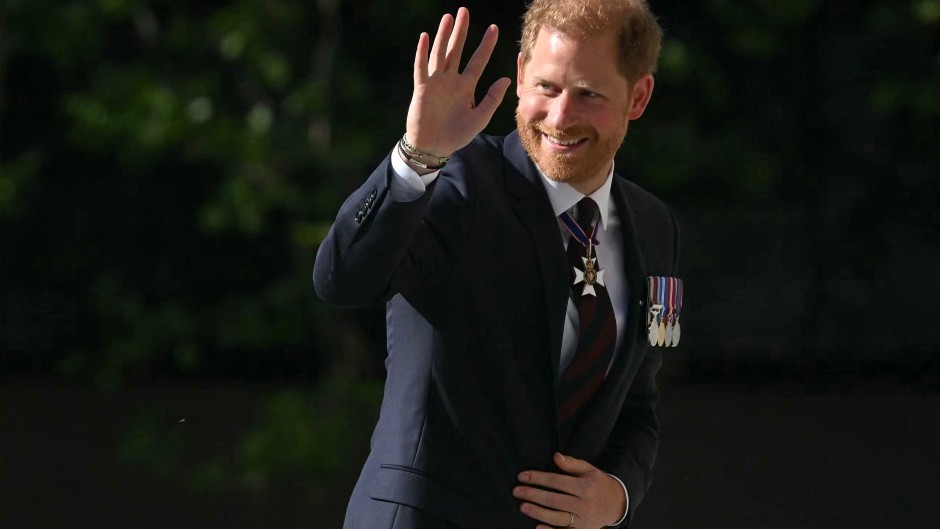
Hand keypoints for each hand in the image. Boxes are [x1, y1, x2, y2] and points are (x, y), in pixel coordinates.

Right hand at [405, 7, 511, 158]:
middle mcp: (451, 80)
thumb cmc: (456, 135)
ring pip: (440, 54)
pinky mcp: (422, 89)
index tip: (494, 29)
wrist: (434, 148)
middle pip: (456, 50)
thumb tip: (507, 79)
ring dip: (443, 36)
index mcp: (466, 87)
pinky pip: (422, 68)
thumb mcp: (480, 118)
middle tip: (464, 11)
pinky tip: (425, 37)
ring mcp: (436, 83)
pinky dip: (422, 53)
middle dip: (461, 31)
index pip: (478, 61)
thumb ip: (492, 99)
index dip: (486, 45)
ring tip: (448, 18)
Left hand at [513, 452, 626, 528]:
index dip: (538, 478)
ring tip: (523, 506)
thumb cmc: (598, 484)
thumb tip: (556, 457)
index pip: (556, 481)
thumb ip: (572, 464)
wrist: (616, 504)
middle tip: (517, 491)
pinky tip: (537, 527)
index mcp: (585, 487)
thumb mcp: (589, 470)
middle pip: (553, 500)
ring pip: (556, 517)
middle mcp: (584, 505)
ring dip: (537, 512)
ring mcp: (583, 520)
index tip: (522, 476)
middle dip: (533, 495)